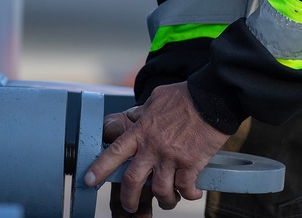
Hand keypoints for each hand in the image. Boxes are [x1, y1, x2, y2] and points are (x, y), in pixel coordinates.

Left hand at [85, 82, 230, 214]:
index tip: (89, 180)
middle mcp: (153, 146)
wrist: (212, 98)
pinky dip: (188, 194)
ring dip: (164, 200)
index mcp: (142, 130)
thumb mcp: (156, 99)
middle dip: (128, 198)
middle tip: (129, 206)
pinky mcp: (192, 164)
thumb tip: (133, 118)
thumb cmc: (185, 95)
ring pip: (160, 190)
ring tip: (168, 200)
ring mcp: (172, 157)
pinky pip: (185, 188)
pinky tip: (192, 193)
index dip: (100, 168)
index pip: (115, 152)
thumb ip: (142, 113)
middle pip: (133, 180)